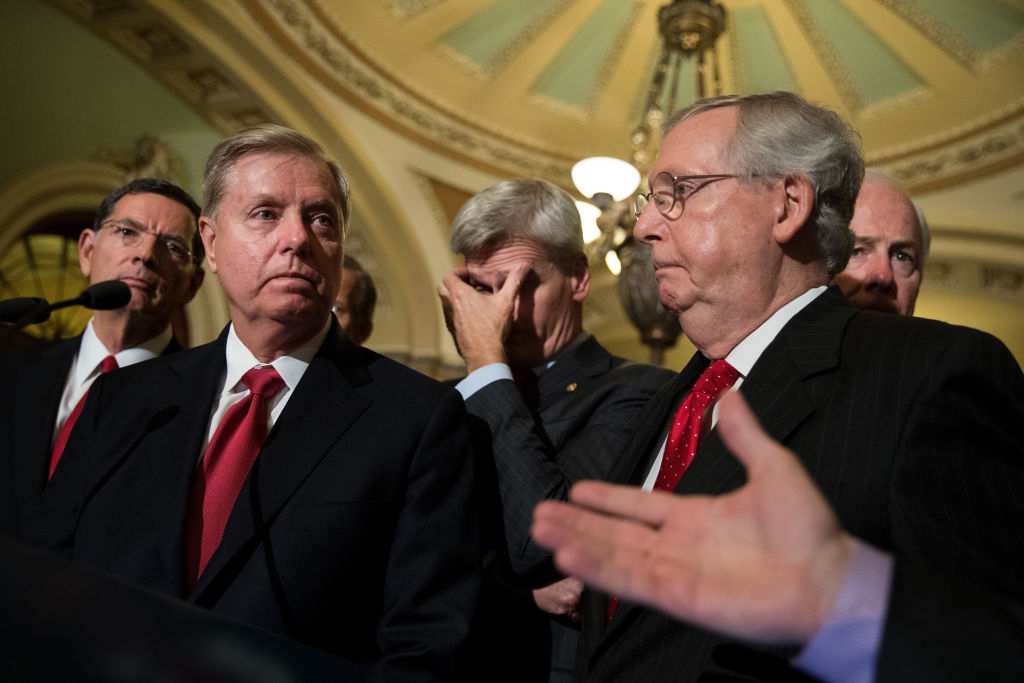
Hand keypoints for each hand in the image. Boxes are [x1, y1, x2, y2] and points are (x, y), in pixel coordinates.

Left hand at [437, 265, 527, 372]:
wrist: (485, 355)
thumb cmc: (493, 328)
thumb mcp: (506, 301)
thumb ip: (514, 281)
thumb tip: (524, 266)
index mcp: (460, 295)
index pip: (449, 276)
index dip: (459, 272)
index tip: (470, 275)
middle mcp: (450, 306)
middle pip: (442, 288)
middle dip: (453, 283)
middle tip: (469, 285)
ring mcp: (450, 320)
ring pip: (445, 302)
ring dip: (454, 297)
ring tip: (472, 299)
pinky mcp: (453, 331)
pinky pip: (450, 316)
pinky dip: (457, 311)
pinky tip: (473, 316)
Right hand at [531, 391, 855, 643]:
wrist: (828, 575)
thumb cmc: (807, 528)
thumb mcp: (773, 467)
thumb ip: (745, 435)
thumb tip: (731, 393)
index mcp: (695, 517)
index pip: (639, 505)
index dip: (608, 499)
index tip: (577, 489)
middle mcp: (678, 545)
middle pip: (614, 533)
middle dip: (577, 523)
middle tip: (540, 513)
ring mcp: (674, 572)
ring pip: (612, 555)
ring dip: (576, 541)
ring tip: (541, 527)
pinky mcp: (678, 596)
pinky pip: (629, 580)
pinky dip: (597, 568)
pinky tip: (569, 555)